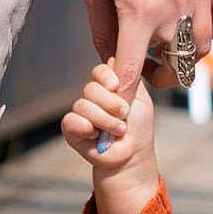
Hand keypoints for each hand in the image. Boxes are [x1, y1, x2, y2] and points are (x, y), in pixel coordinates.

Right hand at [62, 61, 159, 213]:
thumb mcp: (140, 98)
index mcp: (108, 87)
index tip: (118, 88)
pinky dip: (87, 128)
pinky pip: (72, 120)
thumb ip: (128, 76)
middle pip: (91, 87)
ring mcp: (81, 112)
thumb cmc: (139, 129)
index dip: (109, 78)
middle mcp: (93, 97)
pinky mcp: (72, 130)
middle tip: (124, 116)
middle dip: (112, 104)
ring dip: (106, 121)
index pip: (100, 71)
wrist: (134, 156)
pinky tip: (97, 135)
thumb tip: (115, 57)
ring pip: (84, 105)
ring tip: (118, 131)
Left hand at [81, 0, 212, 100]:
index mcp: (138, 10)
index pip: (132, 69)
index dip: (127, 93)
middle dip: (160, 74)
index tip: (124, 108)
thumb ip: (102, 26)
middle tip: (149, 68)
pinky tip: (188, 22)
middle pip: (175, 67)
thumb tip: (111, 62)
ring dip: (185, 54)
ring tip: (169, 43)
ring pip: (200, 50)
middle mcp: (173, 9)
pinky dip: (204, 30)